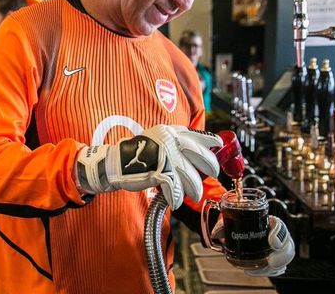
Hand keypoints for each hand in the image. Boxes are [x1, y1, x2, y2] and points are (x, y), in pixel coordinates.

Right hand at [76, 125, 220, 208]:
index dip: (210, 141)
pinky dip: (177, 198)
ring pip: (191, 178)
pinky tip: (175, 201)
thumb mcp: (156, 140)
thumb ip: (174, 143)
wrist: (116, 163)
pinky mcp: (161, 172)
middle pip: (201, 156)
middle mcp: (170, 142)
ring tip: (192, 195)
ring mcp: (167, 157)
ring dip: (194, 189)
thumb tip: (194, 153)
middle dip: (210, 168)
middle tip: (213, 174)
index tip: (218, 145)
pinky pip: (176, 190)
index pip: (196, 135)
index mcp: (169, 133)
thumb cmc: (135, 155)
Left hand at [211, 215, 294, 276]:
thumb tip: (216, 233)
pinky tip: (257, 272)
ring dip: (275, 267)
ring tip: (260, 269)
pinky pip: (278, 267)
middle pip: (288, 245)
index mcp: (268, 222)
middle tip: (271, 261)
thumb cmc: (239, 224)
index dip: (279, 234)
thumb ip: (223, 225)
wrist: (240, 232)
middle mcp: (276, 235)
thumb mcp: (231, 221)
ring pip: (285, 258)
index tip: (273, 243)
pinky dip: (270, 272)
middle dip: (282, 255)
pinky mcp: (274, 259)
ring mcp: (278, 248)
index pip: (279, 226)